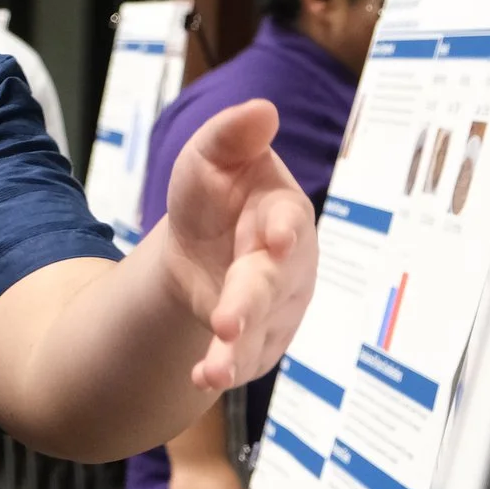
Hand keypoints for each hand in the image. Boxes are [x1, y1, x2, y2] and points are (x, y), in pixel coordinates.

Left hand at [156, 100, 317, 391]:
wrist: (201, 248)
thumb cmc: (216, 196)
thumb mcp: (212, 158)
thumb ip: (230, 137)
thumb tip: (261, 109)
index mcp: (279, 213)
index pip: (288, 219)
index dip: (285, 229)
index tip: (277, 238)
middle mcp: (284, 264)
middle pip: (269, 285)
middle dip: (250, 303)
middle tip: (228, 322)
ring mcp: (274, 307)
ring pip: (259, 331)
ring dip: (236, 351)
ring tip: (213, 370)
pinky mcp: (257, 340)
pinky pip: (244, 358)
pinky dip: (222, 370)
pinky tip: (201, 379)